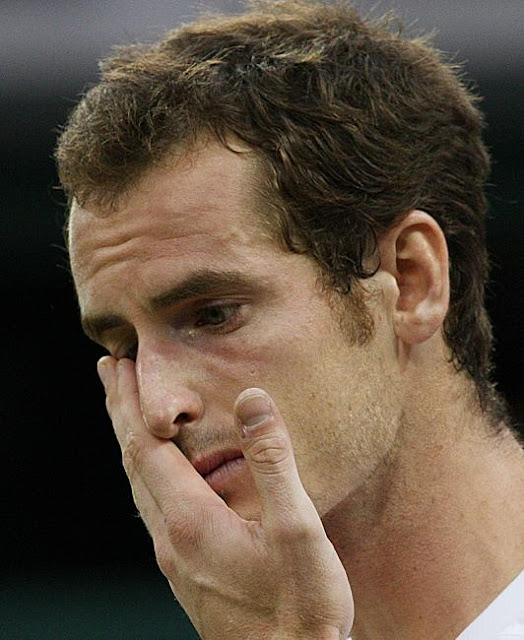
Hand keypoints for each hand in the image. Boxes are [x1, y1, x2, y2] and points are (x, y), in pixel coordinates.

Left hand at [98, 356, 353, 639]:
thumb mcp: (297, 529)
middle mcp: (171, 538)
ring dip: (130, 440)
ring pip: (139, 486)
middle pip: (132, 461)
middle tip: (110, 371)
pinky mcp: (188, 573)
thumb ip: (273, 461)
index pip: (145, 445)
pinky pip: (152, 508)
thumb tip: (252, 399)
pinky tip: (158, 475)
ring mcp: (175, 559)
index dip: (130, 401)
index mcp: (190, 520)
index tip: (120, 363)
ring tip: (127, 413)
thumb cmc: (301, 607)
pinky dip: (146, 471)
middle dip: (120, 411)